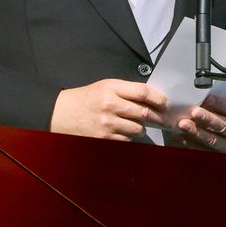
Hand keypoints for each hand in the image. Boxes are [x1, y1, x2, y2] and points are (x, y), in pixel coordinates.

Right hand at [50, 79, 169, 140]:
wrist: (59, 113)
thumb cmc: (85, 98)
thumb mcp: (105, 87)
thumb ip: (126, 90)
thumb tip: (151, 98)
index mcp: (111, 88)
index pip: (143, 92)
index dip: (159, 98)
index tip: (166, 103)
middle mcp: (110, 105)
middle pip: (144, 112)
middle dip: (158, 117)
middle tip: (165, 119)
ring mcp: (107, 123)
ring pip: (138, 129)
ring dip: (142, 128)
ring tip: (139, 125)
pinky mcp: (103, 138)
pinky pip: (127, 140)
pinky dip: (130, 137)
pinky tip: (125, 133)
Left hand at [174, 96, 225, 153]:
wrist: (222, 130)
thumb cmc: (220, 113)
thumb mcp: (223, 105)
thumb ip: (213, 101)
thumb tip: (198, 95)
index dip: (219, 103)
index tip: (207, 99)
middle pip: (224, 126)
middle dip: (208, 119)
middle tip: (195, 112)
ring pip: (213, 140)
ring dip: (196, 132)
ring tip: (183, 124)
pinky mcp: (217, 156)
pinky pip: (203, 151)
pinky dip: (190, 143)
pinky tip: (180, 135)